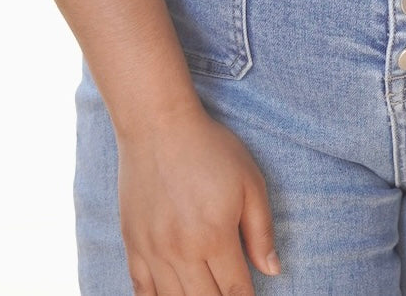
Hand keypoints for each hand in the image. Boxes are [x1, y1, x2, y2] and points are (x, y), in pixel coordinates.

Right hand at [118, 103, 279, 293]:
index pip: (235, 291)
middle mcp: (182, 251)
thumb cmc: (209, 148)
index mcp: (214, 236)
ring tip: (205, 292)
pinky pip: (142, 291)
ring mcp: (153, 251)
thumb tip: (272, 270)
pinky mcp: (133, 245)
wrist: (157, 125)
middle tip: (230, 294)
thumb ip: (261, 230)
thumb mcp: (249, 180)